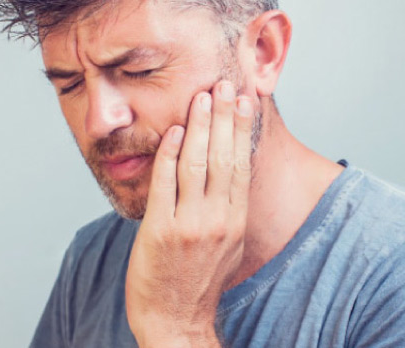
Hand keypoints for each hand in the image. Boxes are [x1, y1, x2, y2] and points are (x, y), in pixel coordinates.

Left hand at [125, 81, 254, 347]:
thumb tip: (230, 171)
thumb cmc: (199, 280)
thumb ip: (229, 207)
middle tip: (224, 84)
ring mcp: (189, 225)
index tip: (244, 99)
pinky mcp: (161, 230)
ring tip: (201, 98)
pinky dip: (169, 154)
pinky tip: (171, 131)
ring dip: (198, 127)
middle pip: (222, 157)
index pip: (241, 163)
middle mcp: (217, 220)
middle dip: (223, 116)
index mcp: (235, 221)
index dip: (241, 128)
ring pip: (196, 164)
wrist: (175, 321)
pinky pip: (165, 184)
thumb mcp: (227, 244)